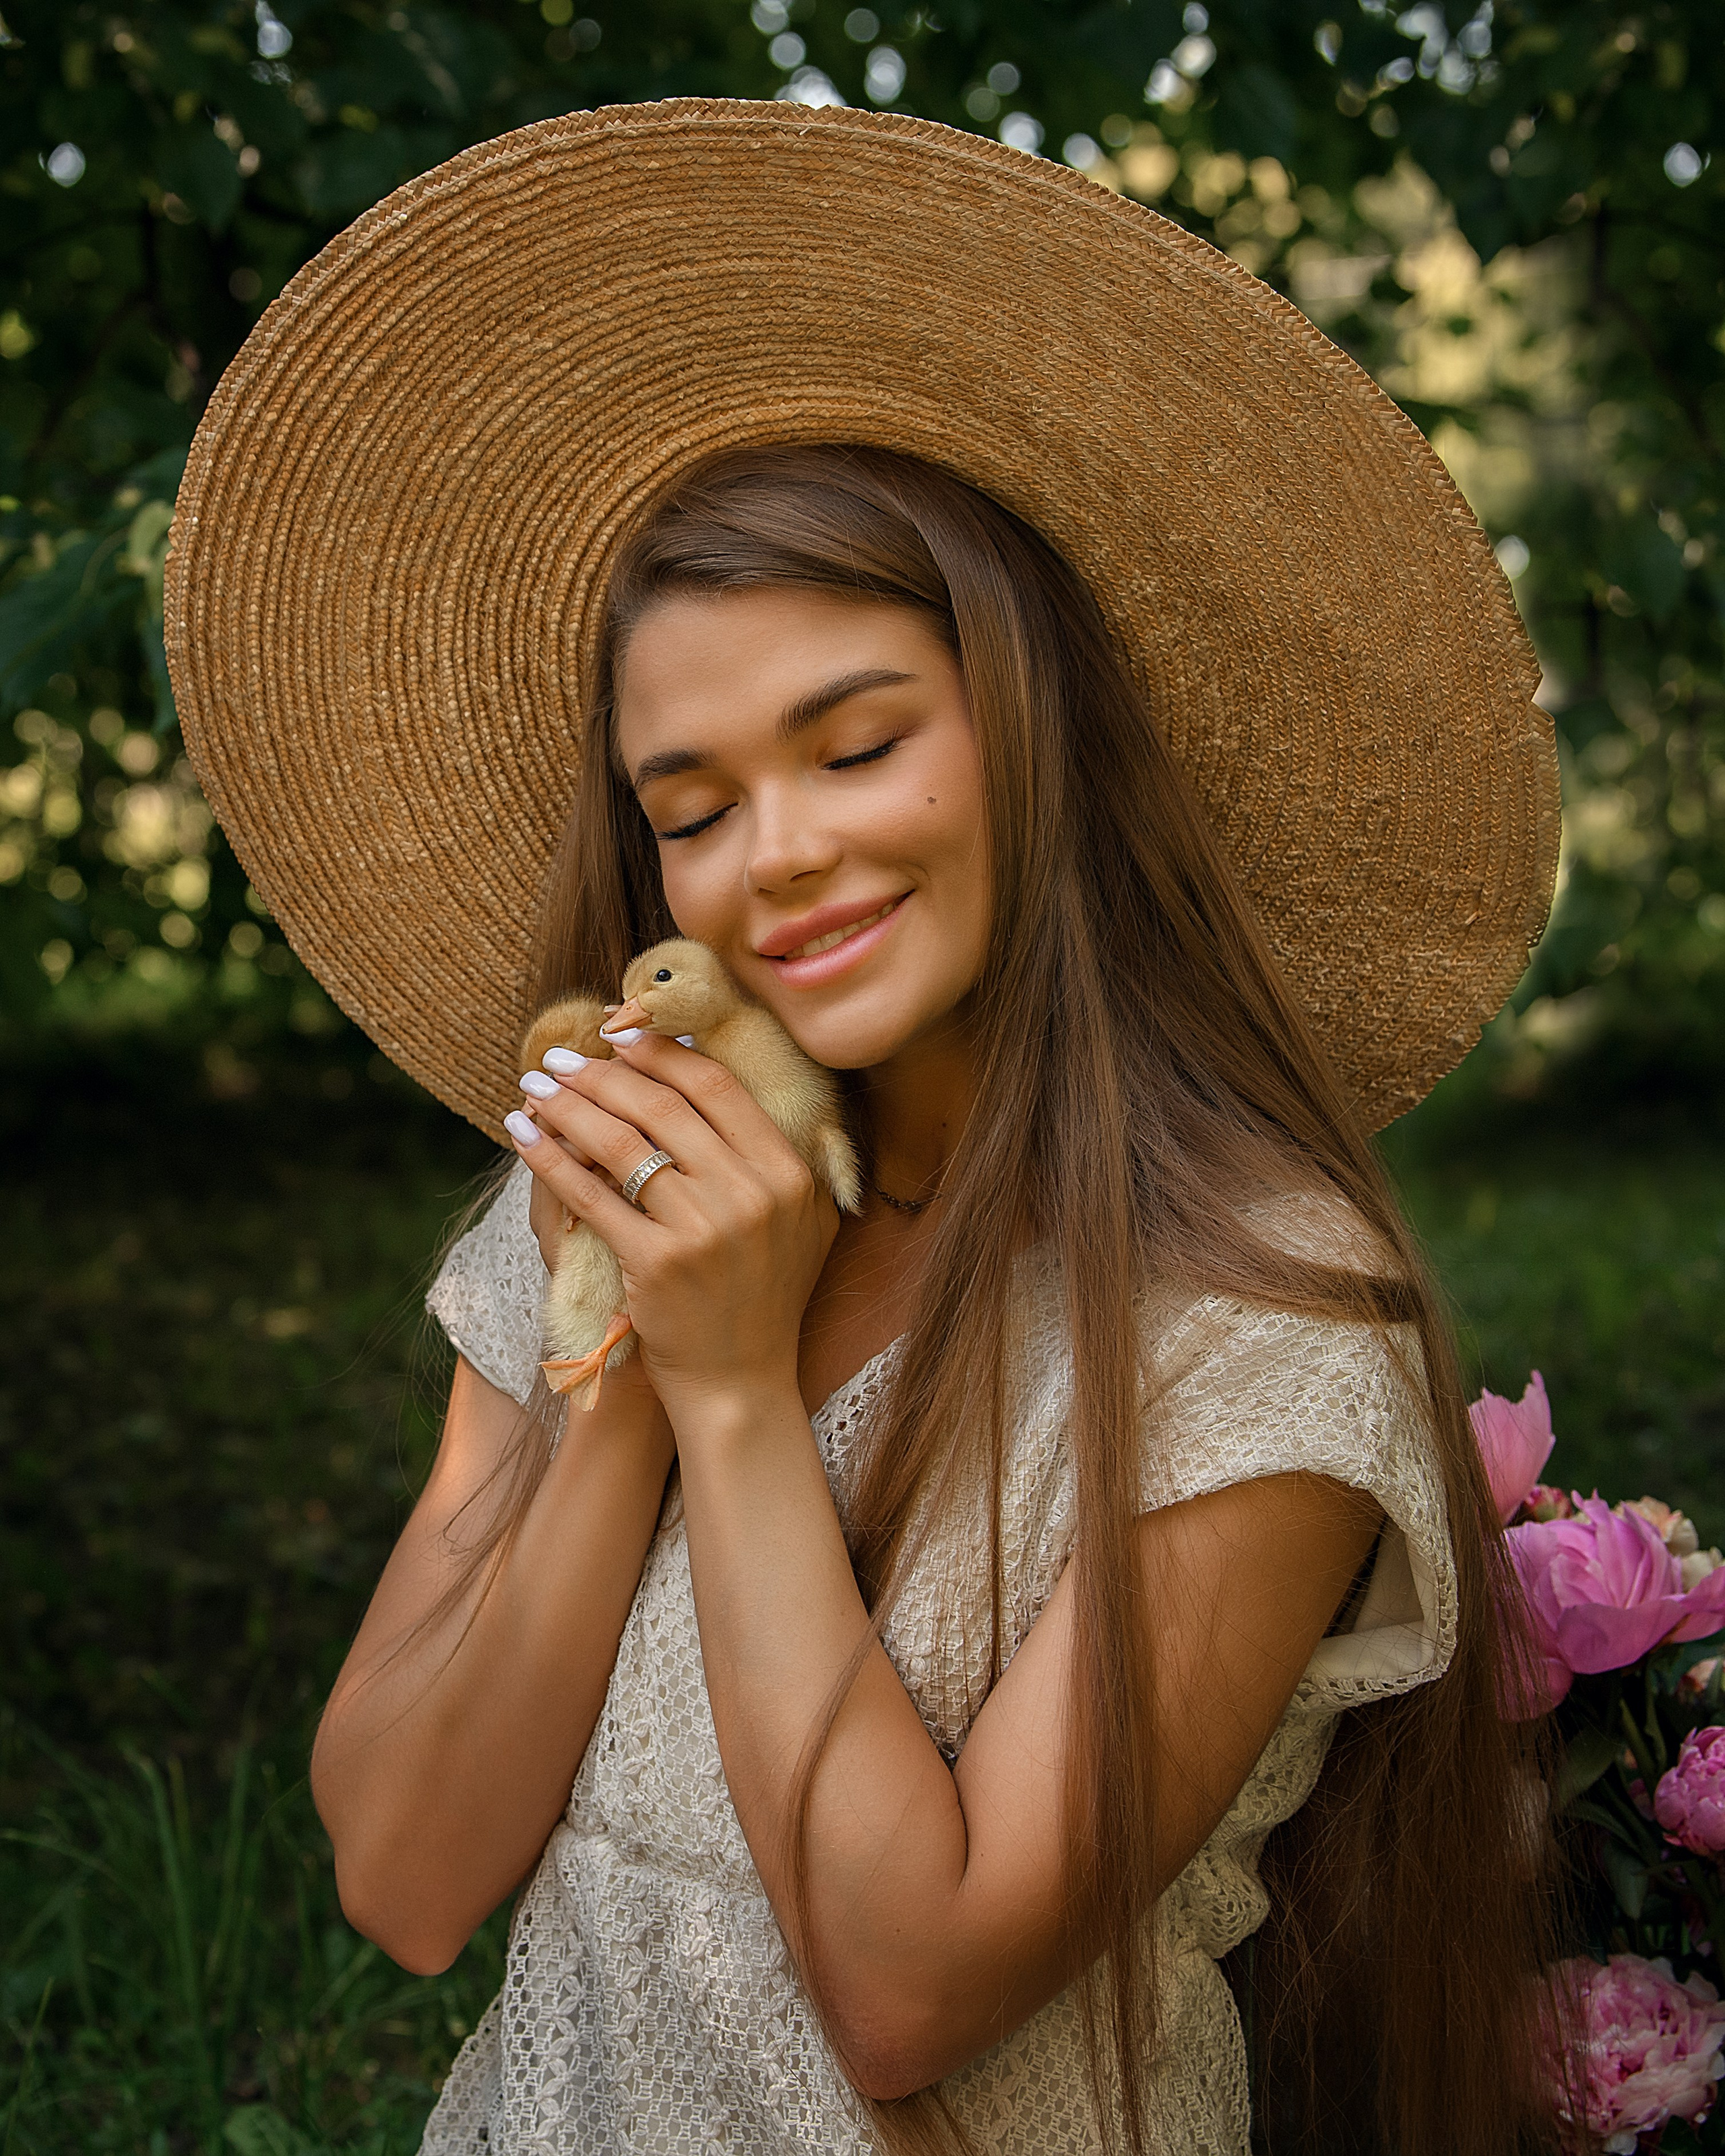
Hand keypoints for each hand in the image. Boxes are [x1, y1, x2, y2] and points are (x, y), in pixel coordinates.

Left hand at [509, 1036, 836, 1424]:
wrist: (740, 1383)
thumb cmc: (764, 1297)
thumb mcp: (804, 1221)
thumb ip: (784, 1155)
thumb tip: (725, 1082)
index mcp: (787, 1172)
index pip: (716, 1088)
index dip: (664, 1052)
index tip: (622, 1037)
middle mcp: (751, 1193)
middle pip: (663, 1106)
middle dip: (603, 1073)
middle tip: (563, 1056)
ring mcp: (704, 1229)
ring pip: (621, 1142)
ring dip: (568, 1105)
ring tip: (535, 1086)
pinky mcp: (657, 1263)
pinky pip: (591, 1194)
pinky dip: (550, 1158)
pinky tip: (524, 1135)